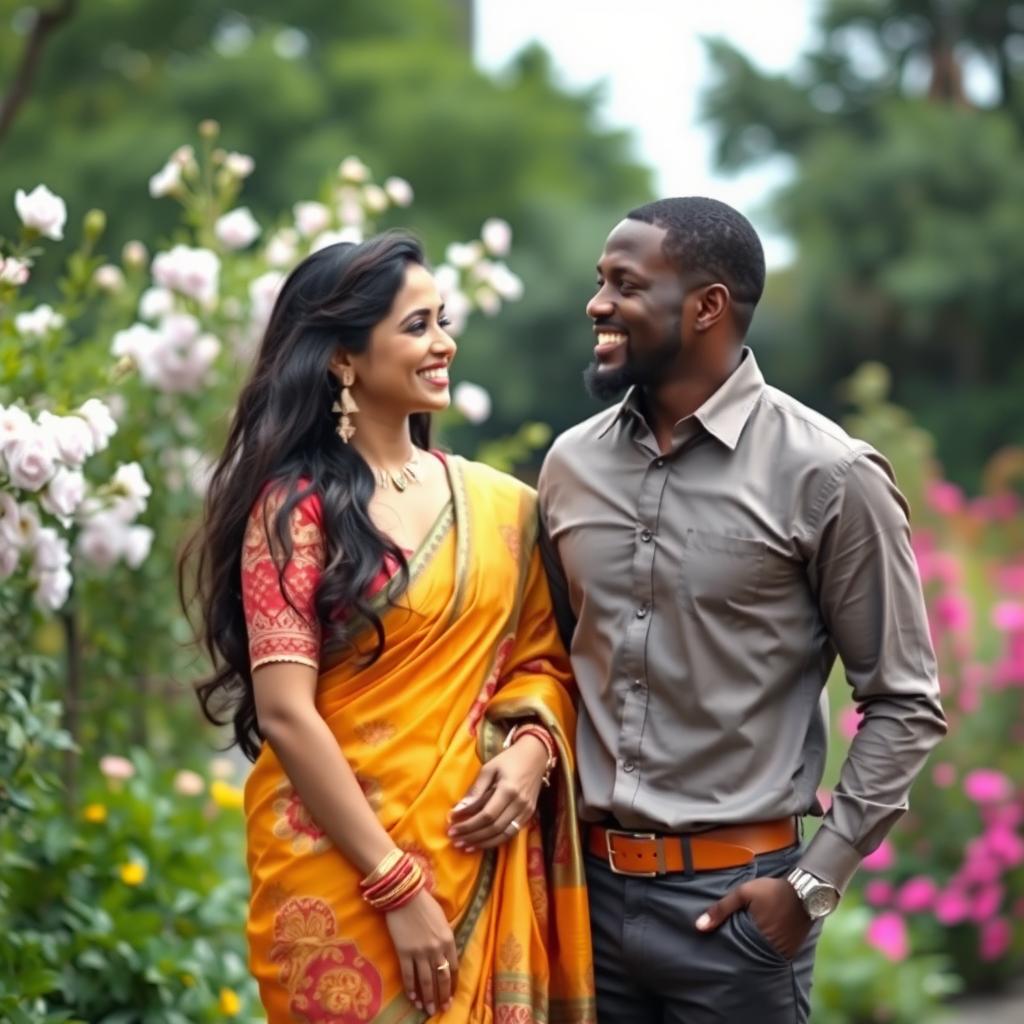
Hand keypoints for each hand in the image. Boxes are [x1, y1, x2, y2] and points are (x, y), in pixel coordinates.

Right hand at [384, 889, 458, 1015]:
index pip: (453, 967)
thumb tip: (445, 953)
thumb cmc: (425, 904)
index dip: (452, 983)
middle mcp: (436, 949)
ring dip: (428, 997)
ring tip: (429, 1009)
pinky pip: (408, 975)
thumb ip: (445, 937)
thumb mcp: (442, 919)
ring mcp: (419, 952)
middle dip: (442, 995)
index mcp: (448, 939)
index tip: (452, 994)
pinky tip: (413, 998)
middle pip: (441, 977)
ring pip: (426, 981)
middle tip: (442, 1008)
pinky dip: (411, 988)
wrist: (404, 895)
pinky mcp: (404, 953)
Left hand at [447, 735, 548, 850]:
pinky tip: (482, 843)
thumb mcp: (489, 769)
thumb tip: (458, 810)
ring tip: (465, 846)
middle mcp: (519, 804)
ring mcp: (526, 811)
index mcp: (508, 790)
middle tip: (455, 840)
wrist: (535, 756)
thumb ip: (475, 791)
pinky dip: (496, 841)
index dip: (468, 825)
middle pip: (494, 828)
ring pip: (503, 835)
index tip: (452, 828)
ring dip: (483, 843)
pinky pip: (511, 833)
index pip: (486, 815)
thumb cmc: (509, 760)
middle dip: (472, 836)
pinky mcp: (529, 815)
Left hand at [695, 876, 812, 959]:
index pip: (734, 953)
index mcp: (754, 937)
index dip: (725, 952)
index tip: (715, 952)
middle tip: (726, 955)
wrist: (806, 892)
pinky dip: (766, 953)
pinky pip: (774, 957)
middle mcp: (770, 950)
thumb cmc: (772, 891)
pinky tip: (759, 947)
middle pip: (748, 959)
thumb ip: (721, 909)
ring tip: (741, 952)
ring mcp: (783, 952)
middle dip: (738, 956)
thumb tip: (698, 927)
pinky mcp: (792, 951)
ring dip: (753, 956)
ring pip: (761, 960)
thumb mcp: (743, 893)